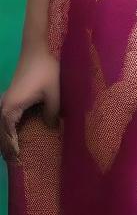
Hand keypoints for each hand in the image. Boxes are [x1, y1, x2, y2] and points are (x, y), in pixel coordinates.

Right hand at [0, 42, 59, 160]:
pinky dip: (8, 130)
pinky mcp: (10, 98)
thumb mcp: (53, 93)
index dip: (12, 151)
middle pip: (1, 135)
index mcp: (10, 110)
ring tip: (15, 154)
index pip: (8, 137)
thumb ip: (52, 113)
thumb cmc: (46, 70)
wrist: (37, 50)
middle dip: (7, 149)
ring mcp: (4, 102)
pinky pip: (6, 120)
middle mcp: (2, 108)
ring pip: (1, 128)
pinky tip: (17, 135)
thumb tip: (52, 129)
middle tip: (16, 164)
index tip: (18, 164)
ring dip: (6, 140)